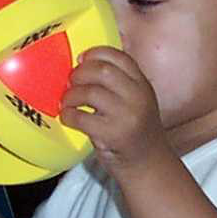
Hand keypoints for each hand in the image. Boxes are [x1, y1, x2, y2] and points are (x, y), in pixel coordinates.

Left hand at [60, 46, 168, 171]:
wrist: (149, 164)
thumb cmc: (135, 131)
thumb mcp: (137, 101)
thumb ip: (119, 83)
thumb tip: (82, 65)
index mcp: (142, 84)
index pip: (118, 56)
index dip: (95, 53)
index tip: (81, 59)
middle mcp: (138, 96)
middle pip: (102, 70)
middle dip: (80, 73)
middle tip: (71, 82)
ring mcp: (127, 115)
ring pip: (90, 92)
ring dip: (71, 96)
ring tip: (68, 102)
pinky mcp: (113, 134)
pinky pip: (82, 117)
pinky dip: (69, 115)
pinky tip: (69, 117)